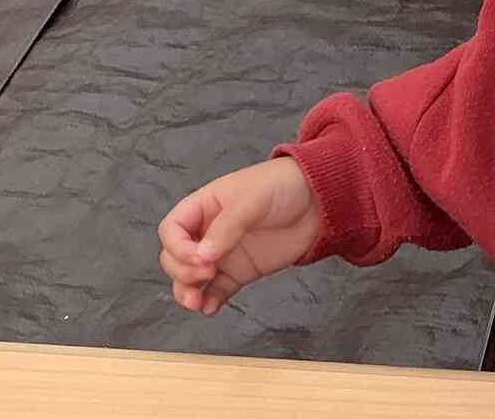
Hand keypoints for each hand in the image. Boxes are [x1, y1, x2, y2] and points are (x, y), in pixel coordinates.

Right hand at [155, 158, 319, 315]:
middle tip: (206, 274)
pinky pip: (216, 291)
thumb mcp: (253, 198)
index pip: (172, 229)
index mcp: (205, 206)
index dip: (177, 246)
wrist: (322, 200)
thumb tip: (203, 256)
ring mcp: (224, 253)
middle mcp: (209, 231)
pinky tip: (210, 308)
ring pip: (190, 278)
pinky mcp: (241, 271)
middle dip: (182, 270)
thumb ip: (227, 227)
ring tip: (197, 302)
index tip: (200, 256)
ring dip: (188, 292)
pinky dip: (209, 301)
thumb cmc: (285, 185)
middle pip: (175, 257)